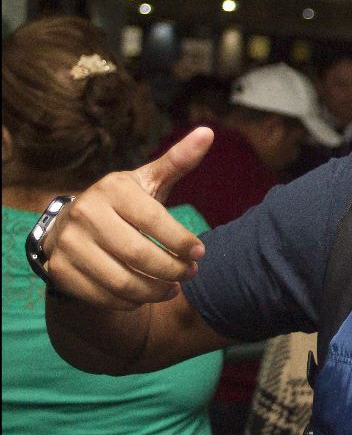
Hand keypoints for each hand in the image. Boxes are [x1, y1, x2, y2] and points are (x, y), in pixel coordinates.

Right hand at [42, 127, 214, 309]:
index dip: (181, 240)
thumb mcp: (148, 181)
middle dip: (173, 270)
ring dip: (155, 291)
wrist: (73, 227)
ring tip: (173, 288)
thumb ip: (178, 161)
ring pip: (122, 282)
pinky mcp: (60, 271)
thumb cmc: (124, 204)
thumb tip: (208, 132)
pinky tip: (145, 295)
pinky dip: (130, 302)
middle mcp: (85, 214)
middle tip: (191, 273)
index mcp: (112, 189)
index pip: (154, 220)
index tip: (201, 253)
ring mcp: (69, 244)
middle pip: (139, 254)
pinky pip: (103, 297)